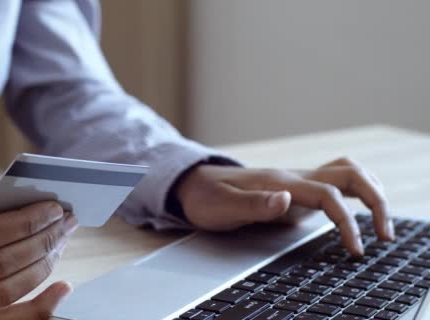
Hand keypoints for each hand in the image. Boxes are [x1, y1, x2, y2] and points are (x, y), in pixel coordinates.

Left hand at [176, 157, 394, 255]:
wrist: (193, 185)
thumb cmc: (205, 197)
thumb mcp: (221, 205)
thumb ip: (253, 203)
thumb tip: (285, 199)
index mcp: (280, 182)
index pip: (328, 195)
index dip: (348, 222)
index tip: (355, 249)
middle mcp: (294, 178)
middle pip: (350, 174)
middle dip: (376, 200)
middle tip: (385, 234)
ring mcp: (297, 182)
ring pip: (347, 173)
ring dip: (372, 192)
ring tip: (382, 223)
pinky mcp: (296, 192)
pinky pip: (335, 184)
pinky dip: (356, 193)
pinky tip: (361, 210)